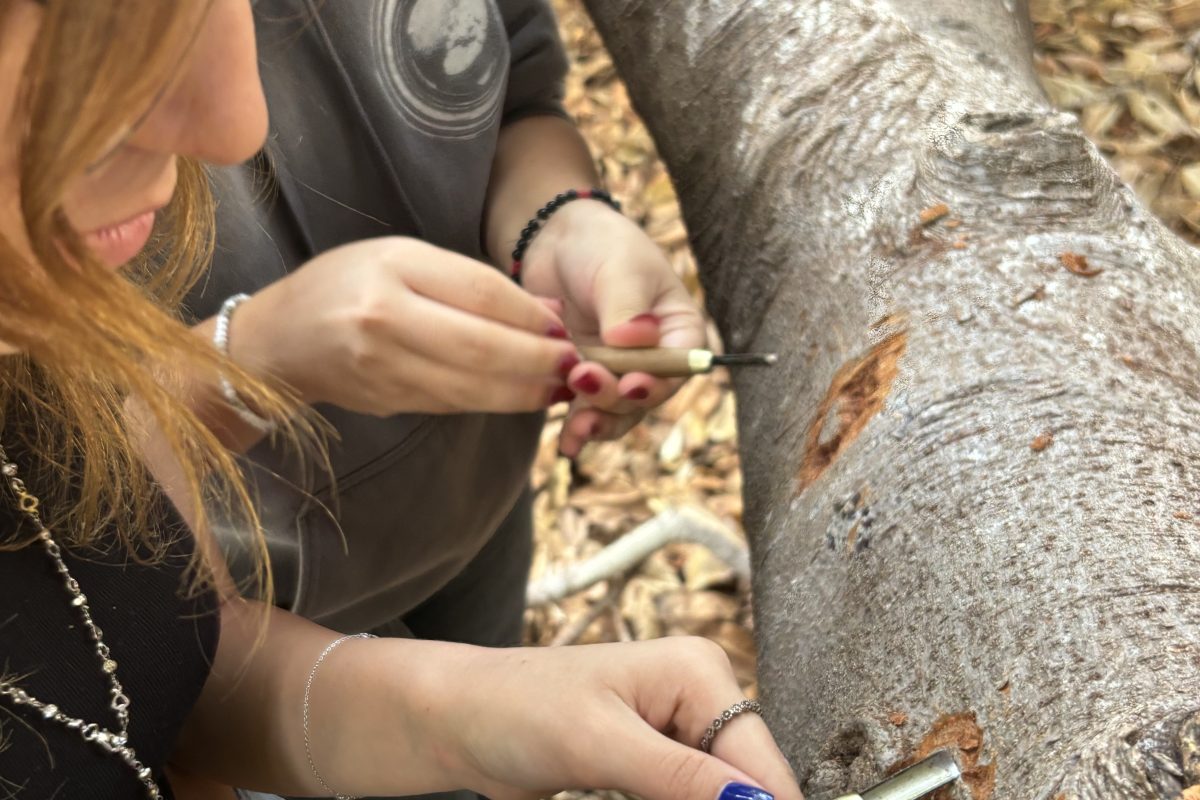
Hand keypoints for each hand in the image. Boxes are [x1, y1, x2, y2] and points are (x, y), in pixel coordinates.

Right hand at [229, 237, 579, 415]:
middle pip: (481, 348)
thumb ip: (472, 282)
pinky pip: (453, 403)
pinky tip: (521, 396)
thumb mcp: (403, 258)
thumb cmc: (347, 285)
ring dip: (524, 391)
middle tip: (576, 366)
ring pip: (471, 387)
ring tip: (558, 386)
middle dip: (538, 362)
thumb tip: (549, 312)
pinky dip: (493, 402)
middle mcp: (384, 321)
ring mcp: (383, 368)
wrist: (279, 340)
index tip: (565, 328)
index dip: (531, 316)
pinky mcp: (388, 401)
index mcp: (392, 271)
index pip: (480, 293)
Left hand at [426, 637, 802, 799]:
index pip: (760, 762)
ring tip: (616, 792)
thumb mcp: (599, 744)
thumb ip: (680, 776)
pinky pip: (689, 797)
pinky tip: (623, 797)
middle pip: (745, 783)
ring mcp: (678, 730)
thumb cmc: (517, 710)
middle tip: (640, 797)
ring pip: (719, 794)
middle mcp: (698, 696)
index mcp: (698, 672)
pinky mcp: (656, 760)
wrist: (458, 719)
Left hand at [519, 200, 706, 456]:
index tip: (632, 383)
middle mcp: (652, 356)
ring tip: (574, 428)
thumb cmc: (599, 244)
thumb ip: (627, 304)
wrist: (553, 242)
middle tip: (583, 380)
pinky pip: (586, 410)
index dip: (659, 381)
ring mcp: (616, 371)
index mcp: (676, 328)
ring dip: (598, 421)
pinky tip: (567, 444)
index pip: (680, 364)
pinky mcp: (584, 378)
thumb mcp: (619, 266)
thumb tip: (636, 338)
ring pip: (616, 411)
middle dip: (616, 397)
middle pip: (645, 395)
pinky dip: (576, 427)